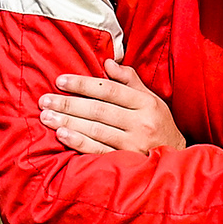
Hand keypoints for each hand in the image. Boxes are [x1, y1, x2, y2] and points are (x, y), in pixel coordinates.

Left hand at [41, 57, 183, 155]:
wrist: (178, 159)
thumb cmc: (160, 125)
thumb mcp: (151, 99)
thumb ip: (129, 80)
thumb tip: (108, 62)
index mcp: (146, 103)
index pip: (109, 89)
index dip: (83, 84)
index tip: (60, 80)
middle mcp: (141, 122)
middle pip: (98, 109)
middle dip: (68, 103)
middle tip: (44, 100)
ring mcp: (134, 144)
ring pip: (95, 129)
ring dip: (68, 121)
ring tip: (47, 116)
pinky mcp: (127, 161)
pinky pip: (98, 150)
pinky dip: (79, 142)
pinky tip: (62, 135)